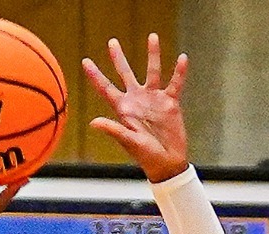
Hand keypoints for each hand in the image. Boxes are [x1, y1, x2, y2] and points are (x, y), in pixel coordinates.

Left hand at [83, 34, 189, 182]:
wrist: (167, 162)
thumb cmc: (145, 155)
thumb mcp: (129, 141)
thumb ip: (113, 129)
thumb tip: (93, 122)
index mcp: (123, 108)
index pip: (106, 88)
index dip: (95, 75)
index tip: (85, 61)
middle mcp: (137, 100)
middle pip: (125, 73)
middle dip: (118, 58)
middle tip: (112, 42)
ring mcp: (154, 100)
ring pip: (152, 71)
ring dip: (153, 55)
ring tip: (152, 36)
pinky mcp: (170, 103)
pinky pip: (175, 83)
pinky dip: (179, 72)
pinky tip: (183, 58)